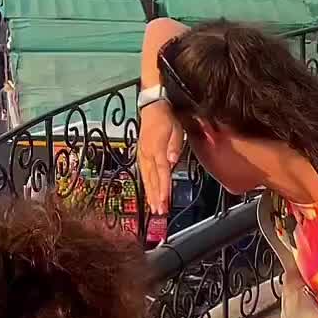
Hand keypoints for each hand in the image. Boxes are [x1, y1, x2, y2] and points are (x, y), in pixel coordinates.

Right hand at [137, 100, 183, 215]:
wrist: (152, 107)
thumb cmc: (165, 117)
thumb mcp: (176, 129)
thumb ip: (174, 146)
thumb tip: (172, 160)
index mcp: (156, 149)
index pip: (162, 173)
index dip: (163, 189)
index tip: (164, 202)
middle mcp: (147, 154)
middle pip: (152, 179)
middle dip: (156, 197)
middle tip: (159, 211)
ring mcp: (143, 154)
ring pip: (146, 178)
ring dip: (150, 193)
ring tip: (153, 207)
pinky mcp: (141, 154)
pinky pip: (143, 172)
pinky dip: (146, 184)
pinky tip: (148, 191)